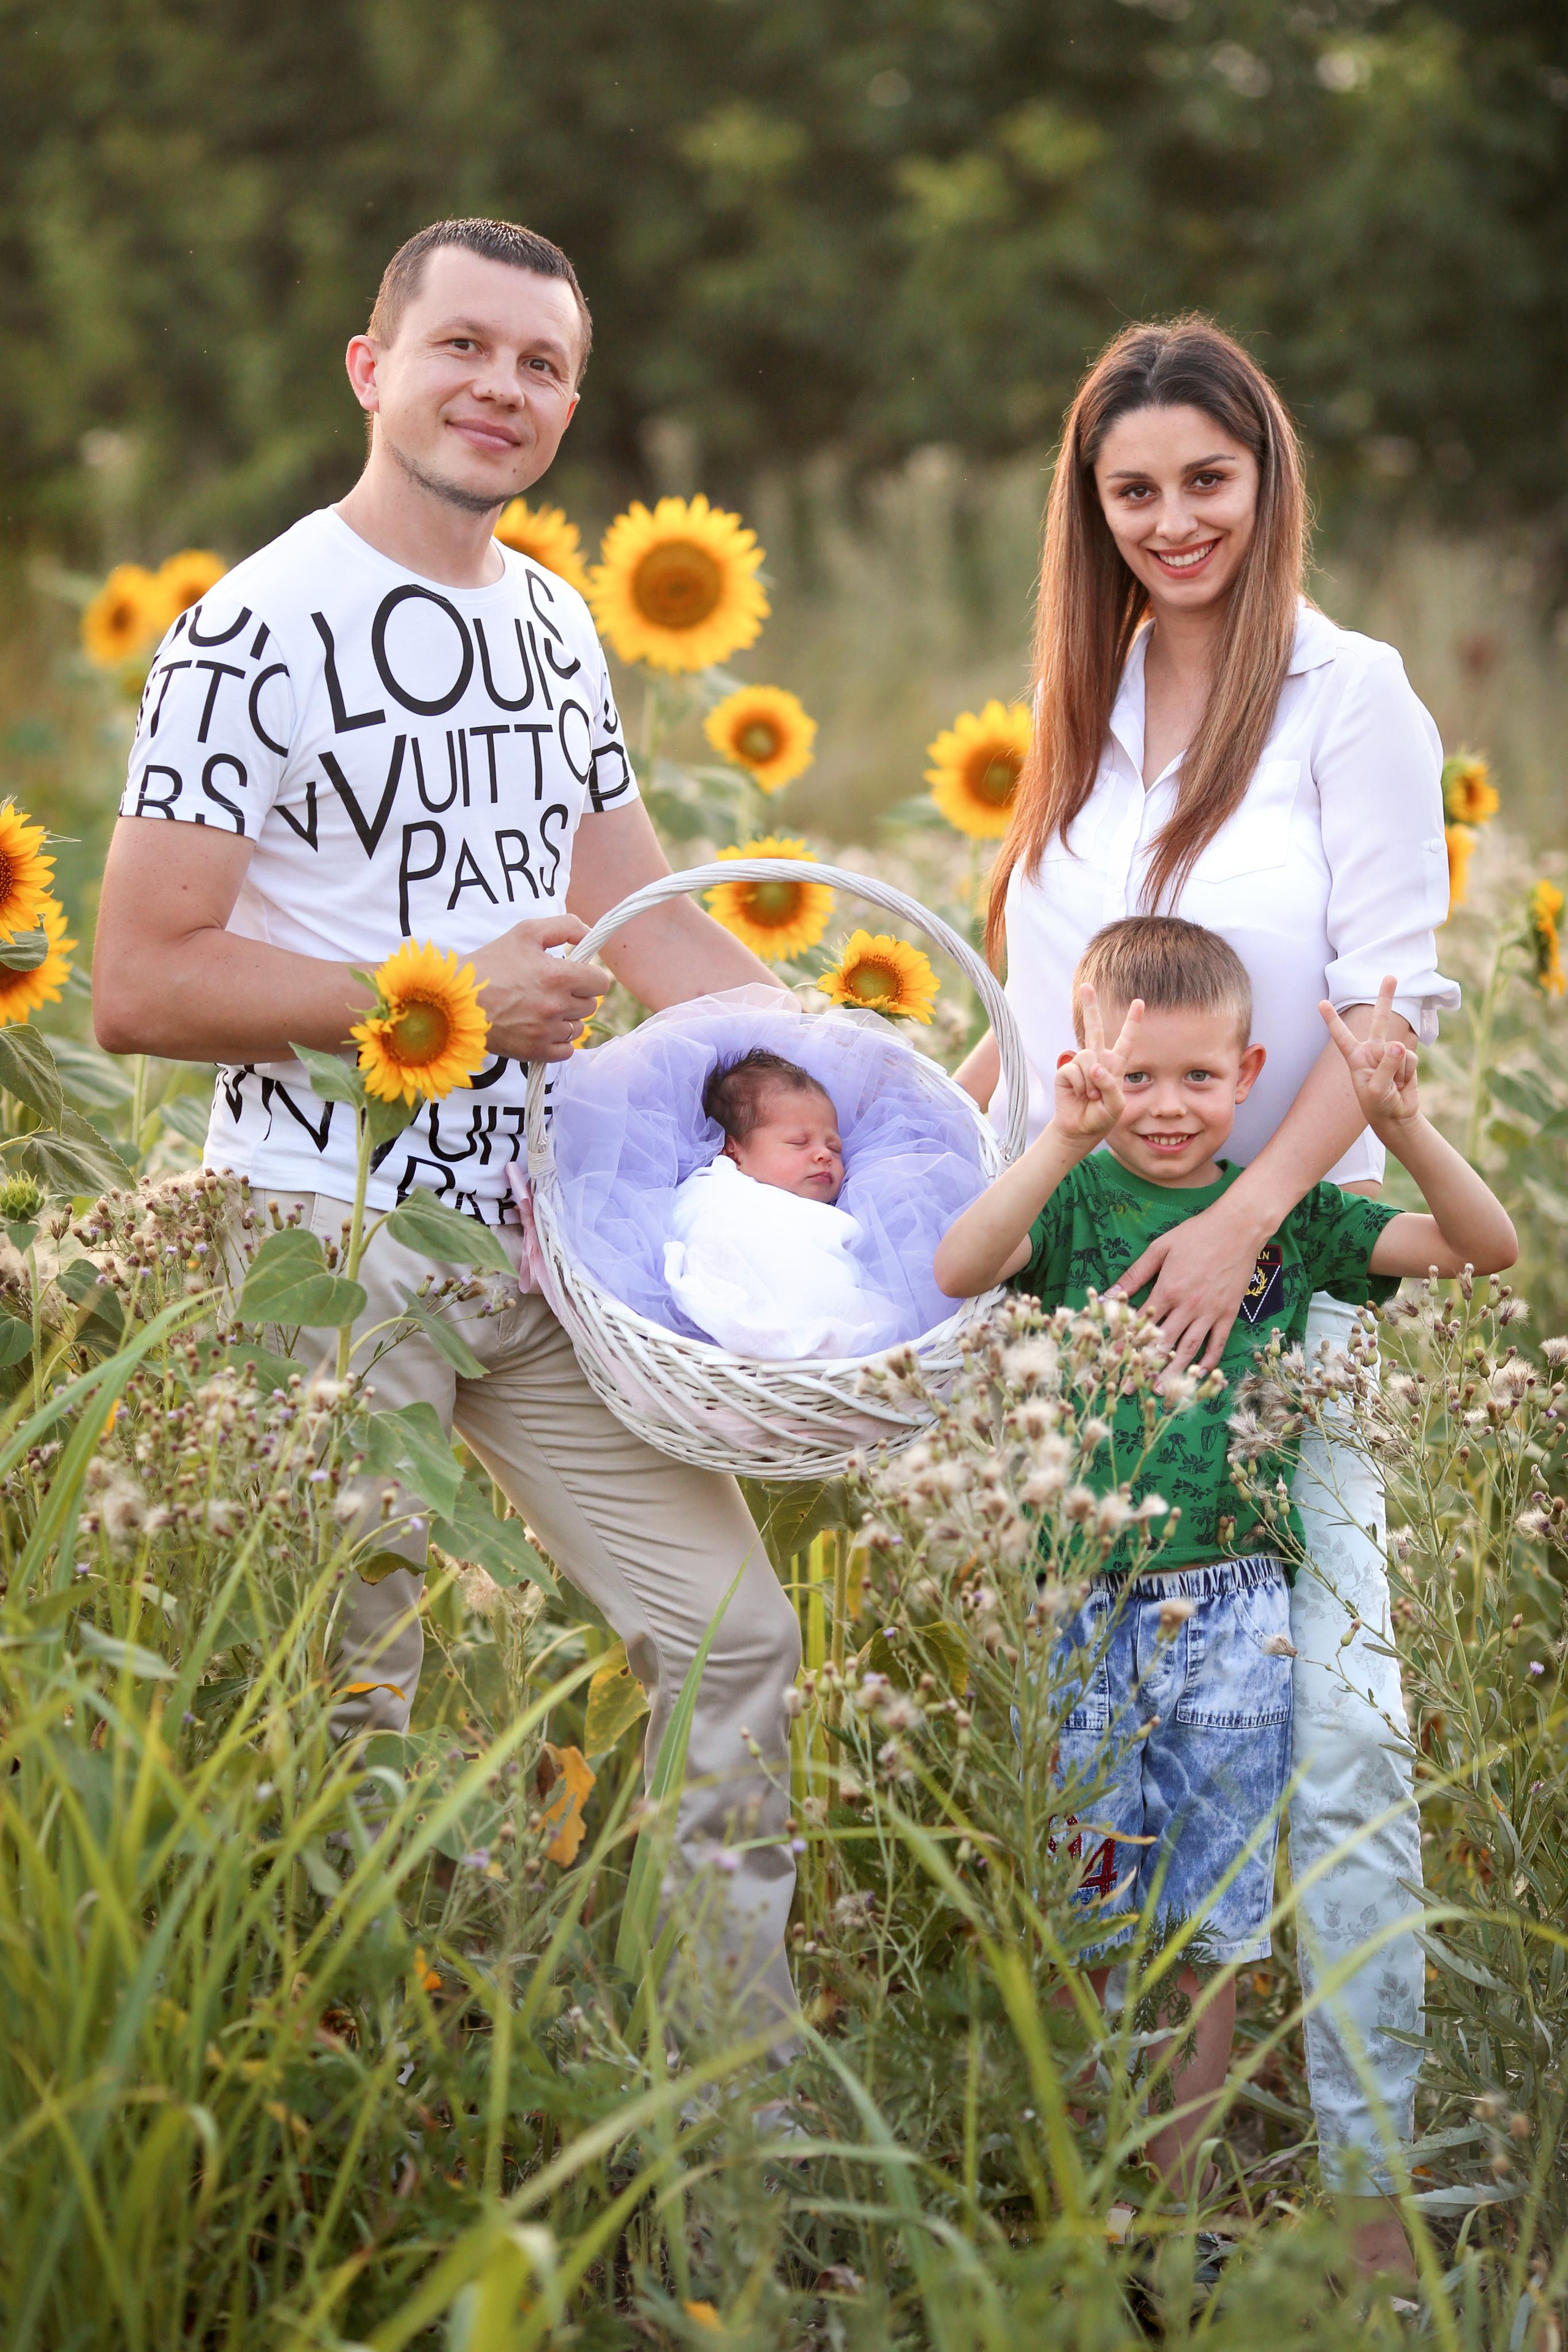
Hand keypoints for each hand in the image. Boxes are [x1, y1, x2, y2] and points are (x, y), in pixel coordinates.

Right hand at [468, 914, 613, 1062]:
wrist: (454, 1001)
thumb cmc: (489, 965)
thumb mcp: (525, 932)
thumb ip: (564, 926)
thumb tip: (590, 934)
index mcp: (558, 975)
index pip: (601, 982)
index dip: (590, 976)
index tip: (575, 975)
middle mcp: (557, 1006)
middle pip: (590, 1005)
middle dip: (576, 996)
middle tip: (551, 990)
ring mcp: (547, 1032)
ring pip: (578, 1028)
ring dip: (566, 1019)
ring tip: (541, 1009)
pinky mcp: (536, 1052)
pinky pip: (566, 1051)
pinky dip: (557, 1041)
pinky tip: (540, 1029)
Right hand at [1052, 986, 1142, 1143]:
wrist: (1080, 1129)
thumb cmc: (1102, 1117)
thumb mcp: (1117, 1105)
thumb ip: (1111, 1085)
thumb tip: (1094, 1067)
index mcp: (1115, 1064)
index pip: (1126, 1040)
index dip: (1133, 1021)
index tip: (1139, 1002)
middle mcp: (1097, 1059)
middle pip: (1093, 1028)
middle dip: (1090, 1006)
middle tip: (1086, 986)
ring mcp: (1081, 1064)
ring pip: (1088, 1057)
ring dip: (1091, 1082)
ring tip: (1091, 1096)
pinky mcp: (1066, 1071)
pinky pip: (1075, 1070)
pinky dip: (1080, 1085)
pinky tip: (1079, 1094)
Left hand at [1110, 1201, 1271, 1376]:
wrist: (1238, 1228)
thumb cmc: (1196, 1234)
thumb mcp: (1159, 1249)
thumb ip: (1134, 1275)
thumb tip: (1108, 1294)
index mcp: (1168, 1289)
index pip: (1143, 1324)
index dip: (1126, 1345)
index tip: (1112, 1362)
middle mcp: (1189, 1306)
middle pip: (1164, 1343)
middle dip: (1146, 1366)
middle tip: (1131, 1387)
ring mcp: (1210, 1312)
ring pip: (1189, 1349)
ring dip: (1174, 1372)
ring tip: (1162, 1391)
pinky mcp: (1228, 1314)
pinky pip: (1217, 1343)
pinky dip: (1209, 1361)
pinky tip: (1200, 1374)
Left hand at [1319, 976, 1419, 1128]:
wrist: (1396, 1116)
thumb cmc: (1377, 1105)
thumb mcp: (1375, 1089)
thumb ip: (1386, 1066)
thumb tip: (1399, 1045)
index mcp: (1356, 1057)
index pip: (1341, 1035)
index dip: (1331, 1020)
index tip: (1320, 1003)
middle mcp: (1372, 1050)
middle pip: (1379, 1020)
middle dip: (1386, 998)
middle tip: (1390, 977)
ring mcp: (1390, 1053)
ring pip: (1399, 1049)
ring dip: (1398, 1070)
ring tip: (1392, 1085)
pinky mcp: (1406, 1059)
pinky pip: (1410, 1058)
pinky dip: (1408, 1072)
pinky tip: (1402, 1083)